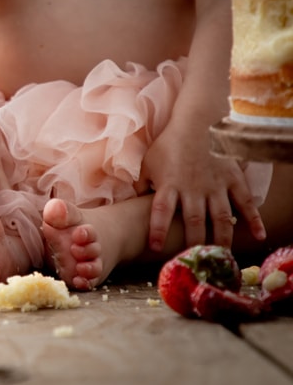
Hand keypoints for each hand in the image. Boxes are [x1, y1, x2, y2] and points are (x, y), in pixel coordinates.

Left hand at [139, 121, 265, 251]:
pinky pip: (245, 202)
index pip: (160, 212)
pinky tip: (258, 236)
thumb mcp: (148, 163)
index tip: (155, 248)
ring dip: (222, 239)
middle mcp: (193, 188)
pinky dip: (253, 219)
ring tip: (222, 258)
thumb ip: (139, 184)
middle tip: (195, 262)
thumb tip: (126, 201)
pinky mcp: (233, 179)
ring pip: (220, 217)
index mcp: (169, 185)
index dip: (157, 230)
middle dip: (194, 244)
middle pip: (194, 221)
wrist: (197, 122)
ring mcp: (215, 185)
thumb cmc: (168, 144)